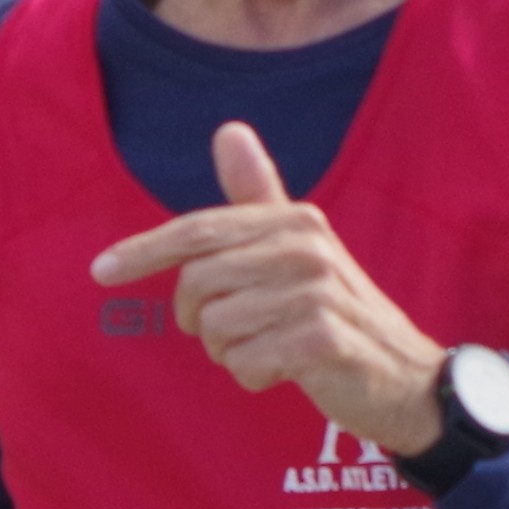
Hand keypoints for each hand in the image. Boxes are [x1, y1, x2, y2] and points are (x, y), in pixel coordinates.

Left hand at [95, 123, 441, 457]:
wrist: (406, 377)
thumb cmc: (338, 312)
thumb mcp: (298, 249)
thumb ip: (259, 195)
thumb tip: (230, 130)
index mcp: (295, 220)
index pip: (199, 231)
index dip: (144, 250)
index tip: (101, 272)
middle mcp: (306, 247)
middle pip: (197, 284)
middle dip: (200, 320)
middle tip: (236, 333)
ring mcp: (317, 292)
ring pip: (215, 328)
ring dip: (230, 353)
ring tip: (270, 350)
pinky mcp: (323, 340)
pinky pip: (244, 362)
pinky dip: (254, 376)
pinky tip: (287, 371)